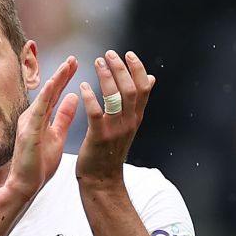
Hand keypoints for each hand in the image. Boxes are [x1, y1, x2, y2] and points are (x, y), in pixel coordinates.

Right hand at [1, 55, 80, 204]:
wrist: (25, 186)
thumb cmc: (39, 165)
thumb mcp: (57, 136)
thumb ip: (63, 117)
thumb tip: (73, 97)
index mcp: (40, 118)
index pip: (54, 94)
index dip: (65, 78)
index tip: (75, 63)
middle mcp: (32, 116)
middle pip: (49, 91)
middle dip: (62, 74)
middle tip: (73, 58)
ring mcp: (29, 123)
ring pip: (44, 96)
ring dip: (56, 80)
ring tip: (67, 65)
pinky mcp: (28, 132)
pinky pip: (38, 110)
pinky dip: (46, 96)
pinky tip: (54, 85)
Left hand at [77, 50, 153, 183]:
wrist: (102, 180)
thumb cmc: (111, 151)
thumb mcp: (129, 125)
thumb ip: (138, 102)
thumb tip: (152, 78)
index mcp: (136, 117)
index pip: (144, 88)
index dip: (138, 69)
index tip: (129, 54)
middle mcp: (129, 122)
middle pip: (131, 89)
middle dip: (121, 68)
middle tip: (109, 54)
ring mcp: (115, 130)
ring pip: (115, 97)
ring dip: (106, 76)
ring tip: (97, 62)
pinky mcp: (99, 137)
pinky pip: (96, 112)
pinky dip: (90, 96)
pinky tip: (84, 86)